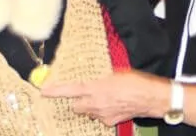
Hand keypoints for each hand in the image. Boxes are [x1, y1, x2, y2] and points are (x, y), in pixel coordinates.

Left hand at [43, 71, 166, 125]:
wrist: (151, 97)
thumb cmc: (137, 82)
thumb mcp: (117, 73)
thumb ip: (102, 78)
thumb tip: (96, 79)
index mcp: (95, 88)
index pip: (70, 90)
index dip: (55, 91)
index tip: (44, 91)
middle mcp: (96, 103)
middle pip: (76, 106)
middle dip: (78, 101)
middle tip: (88, 95)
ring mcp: (102, 114)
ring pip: (89, 112)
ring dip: (92, 107)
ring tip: (106, 99)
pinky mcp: (110, 121)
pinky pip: (101, 118)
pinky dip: (104, 113)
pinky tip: (115, 106)